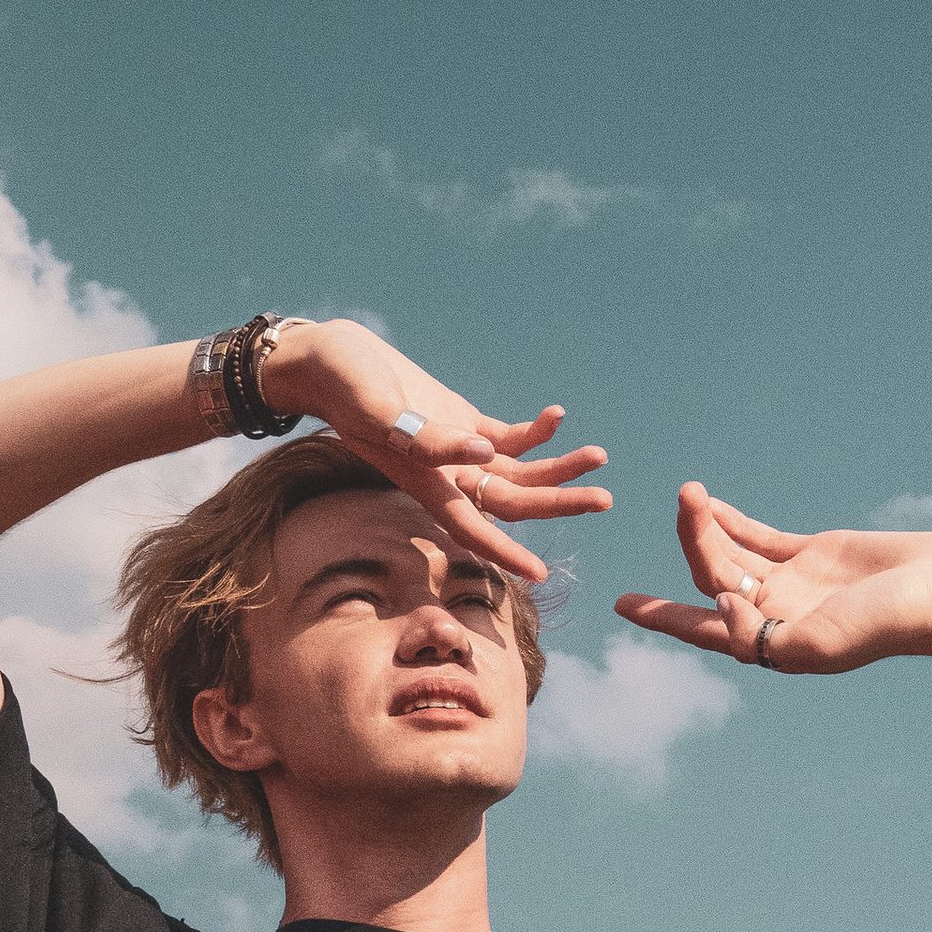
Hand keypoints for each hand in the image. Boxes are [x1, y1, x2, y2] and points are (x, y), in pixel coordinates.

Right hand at [269, 317, 610, 584]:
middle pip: (513, 501)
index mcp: (424, 482)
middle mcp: (446, 473)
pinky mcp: (460, 418)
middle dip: (560, 501)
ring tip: (600, 456)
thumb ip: (427, 437)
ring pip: (518, 471)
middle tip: (606, 499)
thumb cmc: (342, 384)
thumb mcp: (380, 409)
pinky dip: (535, 430)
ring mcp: (456, 447)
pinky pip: (507, 436)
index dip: (506, 554)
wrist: (324, 357)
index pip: (474, 528)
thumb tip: (481, 451)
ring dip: (558, 466)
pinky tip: (558, 416)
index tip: (542, 574)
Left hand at [615, 484, 931, 671]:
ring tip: (689, 495)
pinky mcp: (815, 554)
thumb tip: (718, 604)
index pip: (706, 630)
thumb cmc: (886, 626)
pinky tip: (710, 506)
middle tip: (683, 504)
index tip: (621, 603)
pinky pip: (761, 538)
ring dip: (709, 527)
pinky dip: (734, 523)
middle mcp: (777, 616)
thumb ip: (762, 638)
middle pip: (715, 579)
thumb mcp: (818, 646)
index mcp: (775, 644)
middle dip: (692, 543)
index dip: (662, 617)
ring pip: (734, 554)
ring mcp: (795, 584)